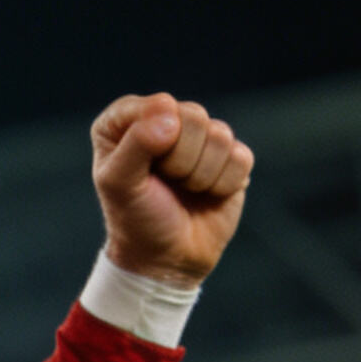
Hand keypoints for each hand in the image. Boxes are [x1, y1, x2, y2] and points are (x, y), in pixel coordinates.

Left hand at [90, 93, 253, 286]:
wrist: (168, 256)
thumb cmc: (136, 217)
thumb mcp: (119, 183)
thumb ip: (136, 143)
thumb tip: (170, 114)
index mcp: (126, 120)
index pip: (157, 105)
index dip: (155, 140)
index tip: (142, 168)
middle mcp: (163, 121)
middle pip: (193, 116)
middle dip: (180, 160)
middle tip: (165, 182)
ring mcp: (200, 137)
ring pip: (220, 135)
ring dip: (200, 174)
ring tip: (183, 189)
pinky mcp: (230, 156)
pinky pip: (241, 157)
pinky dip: (223, 183)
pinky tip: (206, 193)